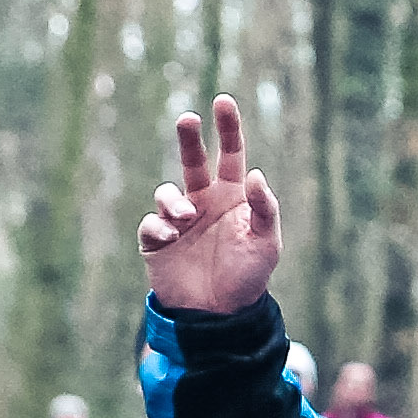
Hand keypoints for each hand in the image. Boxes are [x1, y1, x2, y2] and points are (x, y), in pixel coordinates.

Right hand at [135, 95, 282, 316]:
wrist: (221, 315)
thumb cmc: (248, 277)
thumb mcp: (266, 243)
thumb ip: (265, 208)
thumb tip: (256, 174)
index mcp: (232, 197)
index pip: (231, 155)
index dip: (227, 128)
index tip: (223, 101)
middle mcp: (203, 202)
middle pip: (193, 161)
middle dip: (188, 137)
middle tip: (187, 118)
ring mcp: (178, 221)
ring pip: (167, 193)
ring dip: (173, 200)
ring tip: (186, 217)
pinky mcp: (157, 242)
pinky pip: (151, 224)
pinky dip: (158, 228)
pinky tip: (171, 238)